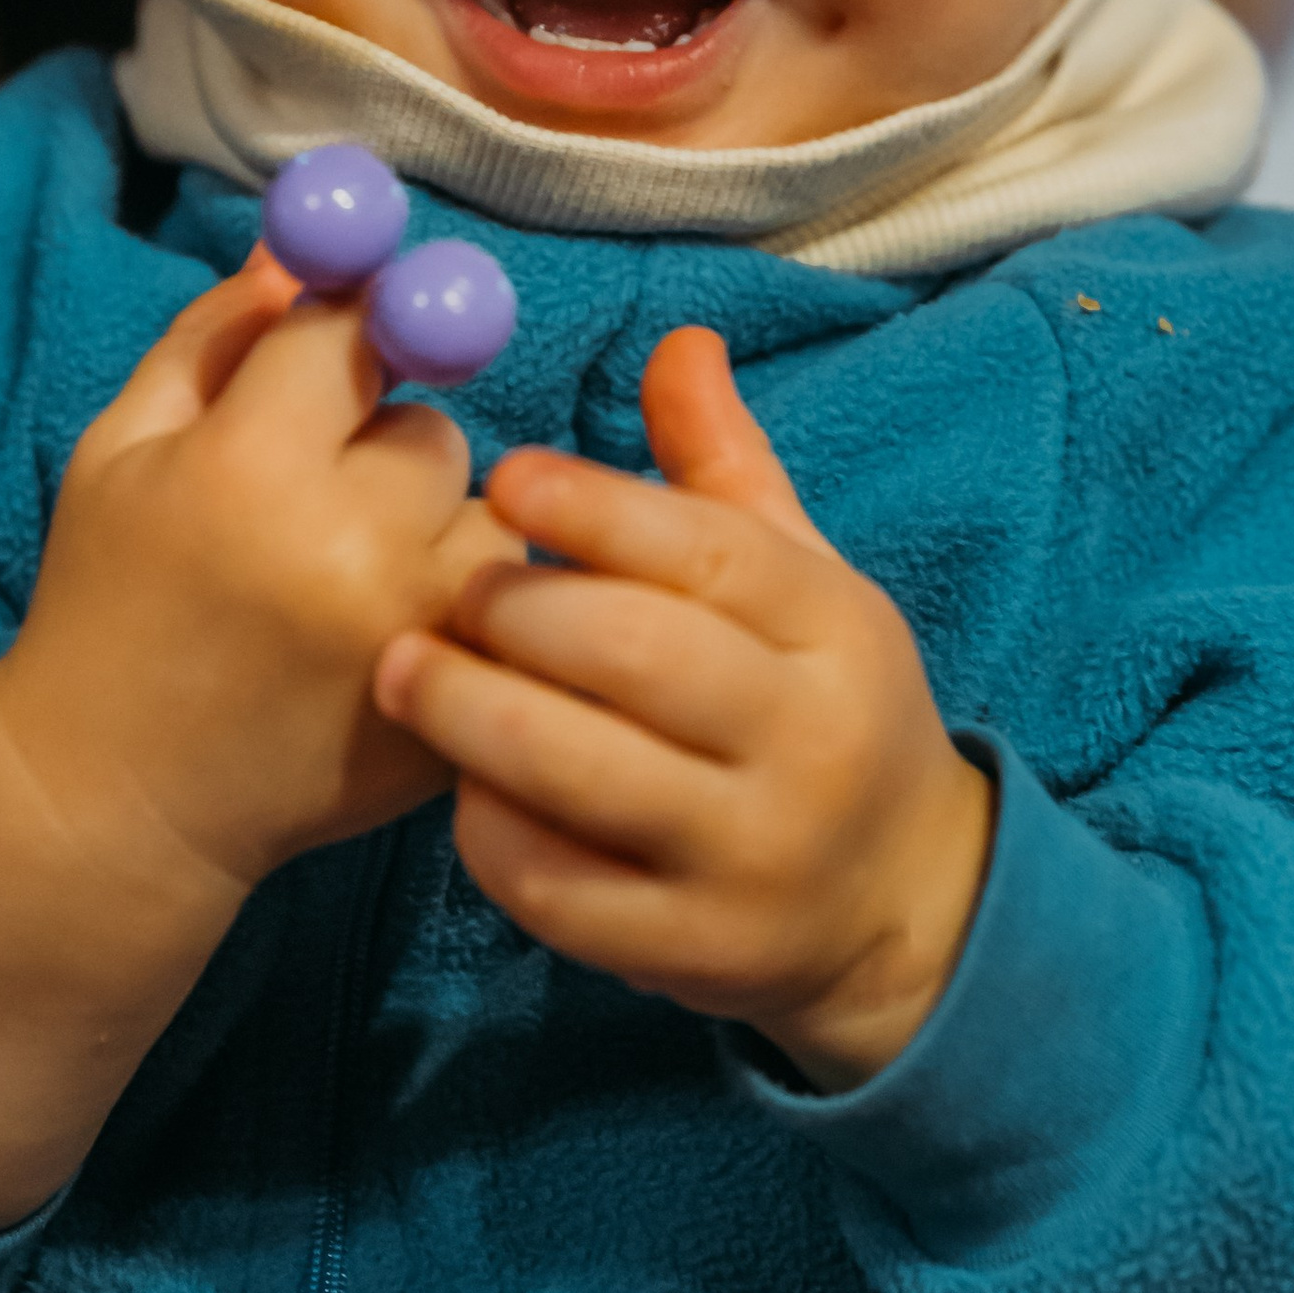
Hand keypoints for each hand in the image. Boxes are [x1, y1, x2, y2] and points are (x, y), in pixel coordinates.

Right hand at [0, 248, 517, 1232]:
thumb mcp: (120, 454)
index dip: (354, 328)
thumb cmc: (107, 605)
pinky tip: (378, 636)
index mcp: (246, 470)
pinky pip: (501, 607)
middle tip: (315, 504)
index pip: (352, 333)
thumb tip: (304, 245)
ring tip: (347, 580)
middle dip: (384, 446)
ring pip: (483, 516)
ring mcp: (413, 637)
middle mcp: (347, 548)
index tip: (357, 338)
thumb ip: (213, 339)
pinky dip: (459, 606)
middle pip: (432, 429)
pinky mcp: (456, 708)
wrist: (116, 801)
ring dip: (434, 529)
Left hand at [372, 325, 994, 1087]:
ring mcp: (752, 856)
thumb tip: (679, 341)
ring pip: (587, 775)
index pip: (712, 554)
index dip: (598, 508)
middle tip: (441, 587)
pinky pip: (561, 887)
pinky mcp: (693, 951)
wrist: (895, 903)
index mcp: (837, 630)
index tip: (505, 479)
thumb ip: (725, 471)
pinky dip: (491, 831)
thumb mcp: (801, 585)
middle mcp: (808, 742)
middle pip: (641, 657)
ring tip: (398, 672)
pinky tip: (458, 785)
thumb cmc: (817, 706)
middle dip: (518, 613)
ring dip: (472, 716)